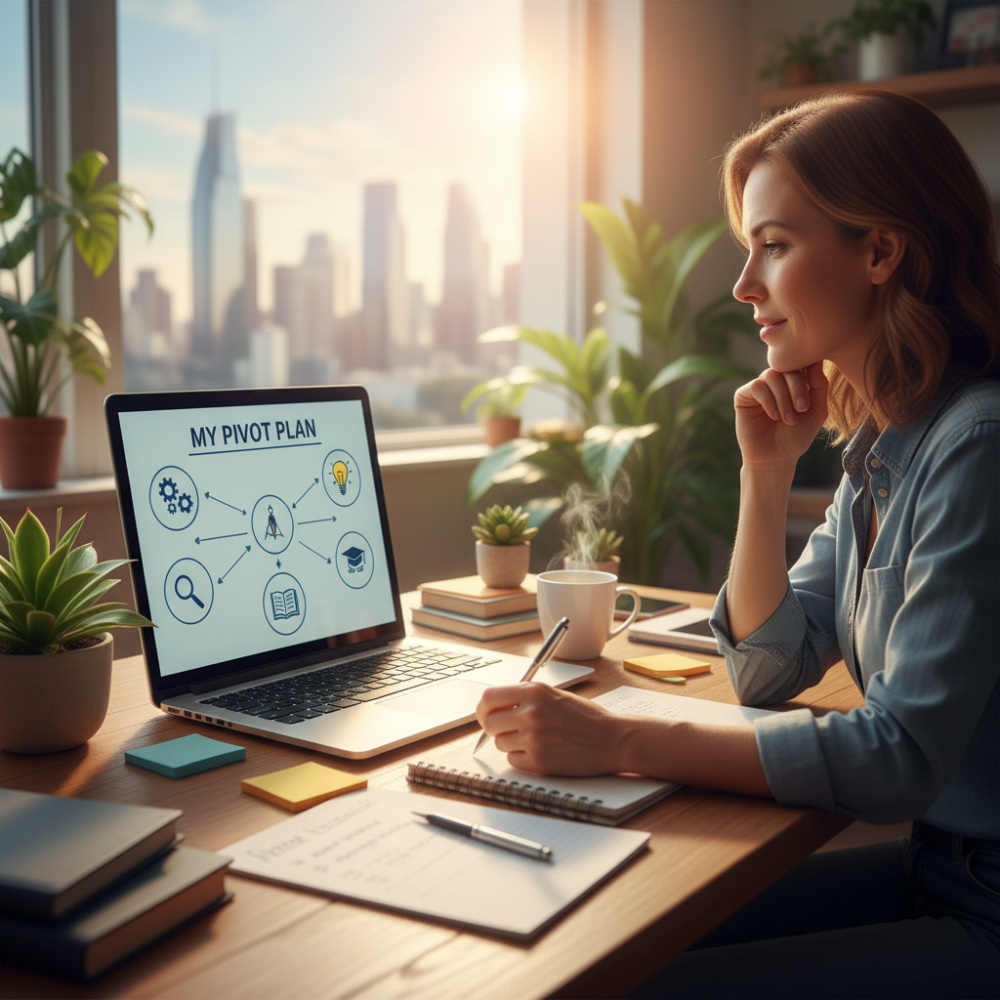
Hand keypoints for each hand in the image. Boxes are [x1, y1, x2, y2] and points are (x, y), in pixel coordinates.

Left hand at [475, 683, 623, 775]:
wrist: (612, 739)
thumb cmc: (586, 718)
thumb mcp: (555, 695)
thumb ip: (526, 698)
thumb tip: (496, 707)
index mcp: (534, 691)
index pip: (489, 698)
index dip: (483, 708)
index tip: (486, 714)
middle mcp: (530, 713)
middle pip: (489, 722)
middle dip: (495, 728)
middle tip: (508, 730)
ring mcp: (533, 738)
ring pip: (500, 743)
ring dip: (512, 743)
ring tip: (536, 739)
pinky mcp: (538, 761)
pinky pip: (513, 760)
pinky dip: (522, 758)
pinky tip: (542, 751)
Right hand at [734, 360, 827, 469]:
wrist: (775, 458)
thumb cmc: (796, 437)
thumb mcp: (816, 412)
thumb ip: (819, 386)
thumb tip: (816, 360)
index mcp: (794, 382)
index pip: (802, 364)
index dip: (809, 373)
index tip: (812, 396)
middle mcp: (776, 382)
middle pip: (787, 367)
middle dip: (797, 388)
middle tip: (802, 409)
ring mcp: (760, 387)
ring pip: (771, 375)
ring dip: (783, 397)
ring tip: (788, 418)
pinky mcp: (744, 395)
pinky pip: (757, 386)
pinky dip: (768, 400)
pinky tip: (774, 416)